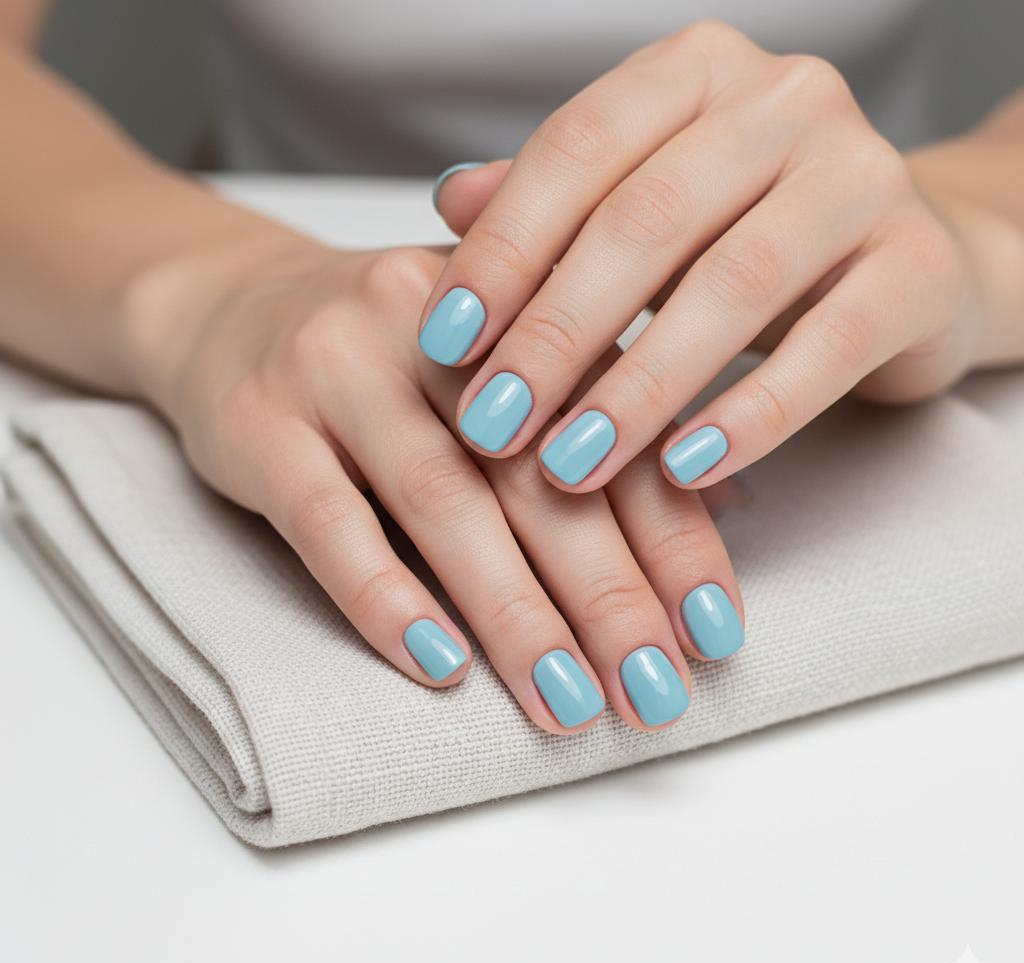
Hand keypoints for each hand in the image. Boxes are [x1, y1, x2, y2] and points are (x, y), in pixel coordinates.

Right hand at [131, 235, 743, 734]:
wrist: (231, 304)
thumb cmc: (394, 358)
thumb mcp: (506, 365)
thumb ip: (609, 424)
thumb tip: (727, 505)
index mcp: (519, 311)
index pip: (615, 435)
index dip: (673, 537)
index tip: (715, 633)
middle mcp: (438, 331)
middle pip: (537, 476)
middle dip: (608, 595)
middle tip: (655, 692)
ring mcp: (340, 369)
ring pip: (442, 503)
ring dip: (513, 614)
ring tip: (567, 703)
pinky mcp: (260, 422)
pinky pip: (325, 520)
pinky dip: (385, 597)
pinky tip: (439, 666)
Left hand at [419, 20, 980, 493]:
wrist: (902, 260)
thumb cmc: (744, 236)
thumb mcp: (642, 210)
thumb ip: (552, 204)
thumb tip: (449, 200)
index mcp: (696, 73)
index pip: (578, 149)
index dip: (504, 250)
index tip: (444, 342)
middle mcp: (784, 103)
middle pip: (645, 220)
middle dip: (556, 334)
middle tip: (493, 424)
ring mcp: (864, 175)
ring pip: (734, 283)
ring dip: (639, 387)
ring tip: (571, 464)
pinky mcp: (919, 266)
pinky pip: (831, 345)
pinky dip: (752, 414)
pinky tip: (684, 469)